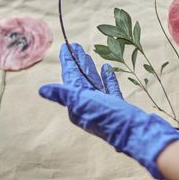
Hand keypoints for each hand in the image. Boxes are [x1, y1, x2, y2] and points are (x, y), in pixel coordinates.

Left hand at [39, 43, 178, 179]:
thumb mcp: (84, 103)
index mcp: (77, 106)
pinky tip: (106, 68)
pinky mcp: (118, 107)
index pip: (70, 80)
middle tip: (75, 47)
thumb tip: (41, 90)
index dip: (68, 64)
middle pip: (80, 81)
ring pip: (94, 84)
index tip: (65, 48)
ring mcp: (104, 107)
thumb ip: (64, 95)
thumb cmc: (110, 117)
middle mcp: (88, 107)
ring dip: (90, 70)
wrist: (137, 133)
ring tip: (87, 55)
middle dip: (77, 64)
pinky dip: (107, 78)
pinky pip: (109, 89)